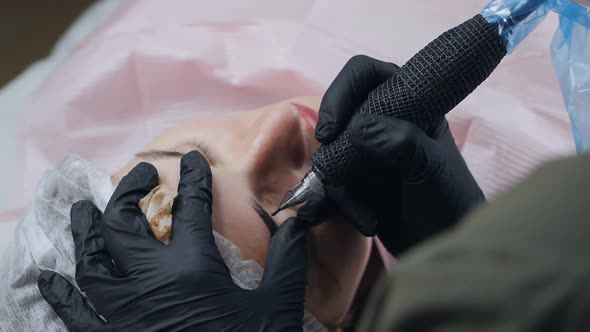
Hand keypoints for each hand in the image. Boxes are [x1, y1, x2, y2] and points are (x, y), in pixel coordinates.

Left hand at [37, 151, 308, 331]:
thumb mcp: (277, 307)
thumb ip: (287, 261)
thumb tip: (298, 222)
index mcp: (193, 270)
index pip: (191, 208)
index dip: (194, 178)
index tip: (192, 159)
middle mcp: (149, 283)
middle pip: (124, 225)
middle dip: (128, 192)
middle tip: (139, 175)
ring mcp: (122, 314)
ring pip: (90, 261)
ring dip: (85, 231)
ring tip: (85, 210)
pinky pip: (75, 315)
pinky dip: (60, 294)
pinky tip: (49, 278)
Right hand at [311, 55, 484, 254]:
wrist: (446, 246)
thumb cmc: (450, 201)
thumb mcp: (431, 167)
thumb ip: (400, 142)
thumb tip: (356, 128)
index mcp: (409, 104)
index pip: (365, 75)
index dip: (343, 92)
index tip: (332, 129)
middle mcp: (384, 123)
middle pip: (339, 114)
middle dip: (334, 145)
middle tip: (330, 168)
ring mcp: (368, 153)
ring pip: (332, 154)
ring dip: (341, 186)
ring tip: (366, 213)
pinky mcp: (356, 183)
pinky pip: (333, 184)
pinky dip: (346, 205)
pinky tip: (369, 222)